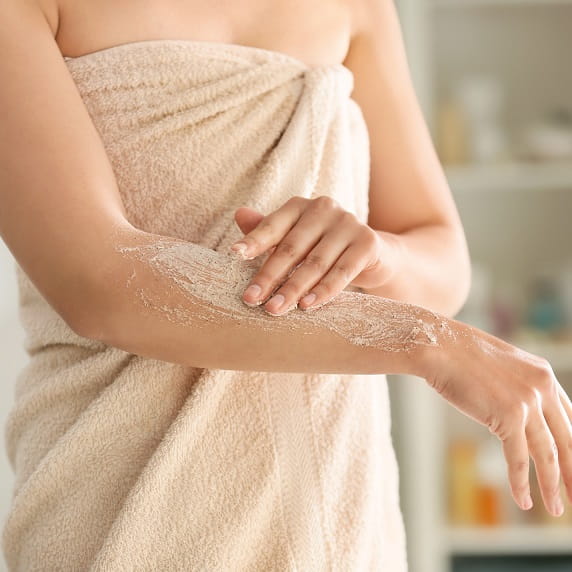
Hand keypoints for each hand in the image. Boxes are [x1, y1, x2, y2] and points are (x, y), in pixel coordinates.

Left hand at [230, 196, 400, 314]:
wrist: (373, 254)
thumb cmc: (323, 248)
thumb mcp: (295, 240)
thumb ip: (268, 232)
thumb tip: (239, 215)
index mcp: (300, 206)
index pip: (273, 225)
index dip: (254, 240)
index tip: (235, 256)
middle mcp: (324, 208)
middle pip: (291, 247)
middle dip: (269, 276)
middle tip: (252, 299)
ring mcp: (348, 223)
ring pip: (315, 262)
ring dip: (293, 289)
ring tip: (275, 309)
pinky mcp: (367, 242)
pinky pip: (341, 271)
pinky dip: (323, 291)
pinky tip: (308, 306)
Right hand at [426, 321, 571, 516]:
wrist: (438, 346)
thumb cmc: (460, 356)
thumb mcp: (501, 368)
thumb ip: (519, 387)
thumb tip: (520, 413)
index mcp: (544, 375)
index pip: (571, 419)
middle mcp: (542, 388)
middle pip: (567, 440)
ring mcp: (527, 402)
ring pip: (547, 454)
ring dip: (552, 486)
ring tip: (556, 509)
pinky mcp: (508, 415)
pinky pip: (518, 457)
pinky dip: (521, 483)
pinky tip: (523, 500)